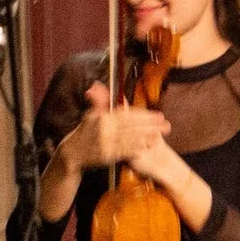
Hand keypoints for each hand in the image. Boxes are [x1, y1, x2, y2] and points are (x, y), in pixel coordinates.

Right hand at [56, 82, 171, 169]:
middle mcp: (105, 129)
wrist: (72, 153)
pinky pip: (123, 151)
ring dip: (146, 137)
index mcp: (103, 118)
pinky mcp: (106, 155)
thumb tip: (97, 85)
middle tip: (166, 125)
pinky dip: (135, 149)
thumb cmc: (84, 132)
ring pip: (130, 139)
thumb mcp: (90, 115)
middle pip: (132, 126)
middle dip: (151, 125)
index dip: (144, 115)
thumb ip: (98, 101)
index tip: (159, 115)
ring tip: (161, 135)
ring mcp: (106, 143)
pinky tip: (147, 147)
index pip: (128, 114)